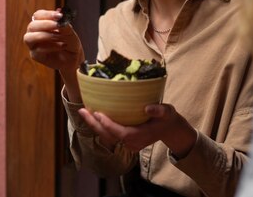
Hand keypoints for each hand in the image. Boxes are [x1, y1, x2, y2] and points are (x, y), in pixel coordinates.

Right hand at [23, 9, 84, 99]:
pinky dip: (52, 46)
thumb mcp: (69, 32)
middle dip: (46, 24)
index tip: (59, 15)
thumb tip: (59, 17)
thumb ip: (63, 24)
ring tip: (60, 37)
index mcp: (41, 23)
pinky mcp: (35, 55)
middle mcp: (34, 32)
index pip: (38, 15)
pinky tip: (62, 46)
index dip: (47, 14)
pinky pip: (38, 49)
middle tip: (58, 25)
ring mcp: (33, 44)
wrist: (74, 57)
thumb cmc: (70, 42)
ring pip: (29, 37)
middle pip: (32, 25)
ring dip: (46, 35)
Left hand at [78, 104, 196, 156]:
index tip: (98, 114)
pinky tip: (93, 115)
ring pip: (107, 136)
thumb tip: (148, 108)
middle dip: (94, 124)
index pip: (121, 133)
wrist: (169, 130)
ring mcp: (128, 144)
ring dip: (94, 125)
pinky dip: (100, 126)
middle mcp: (131, 143)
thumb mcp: (167, 112)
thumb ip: (159, 110)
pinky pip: (110, 135)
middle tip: (83, 111)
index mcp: (140, 136)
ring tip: (84, 111)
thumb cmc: (167, 119)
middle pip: (109, 136)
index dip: (108, 125)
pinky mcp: (125, 141)